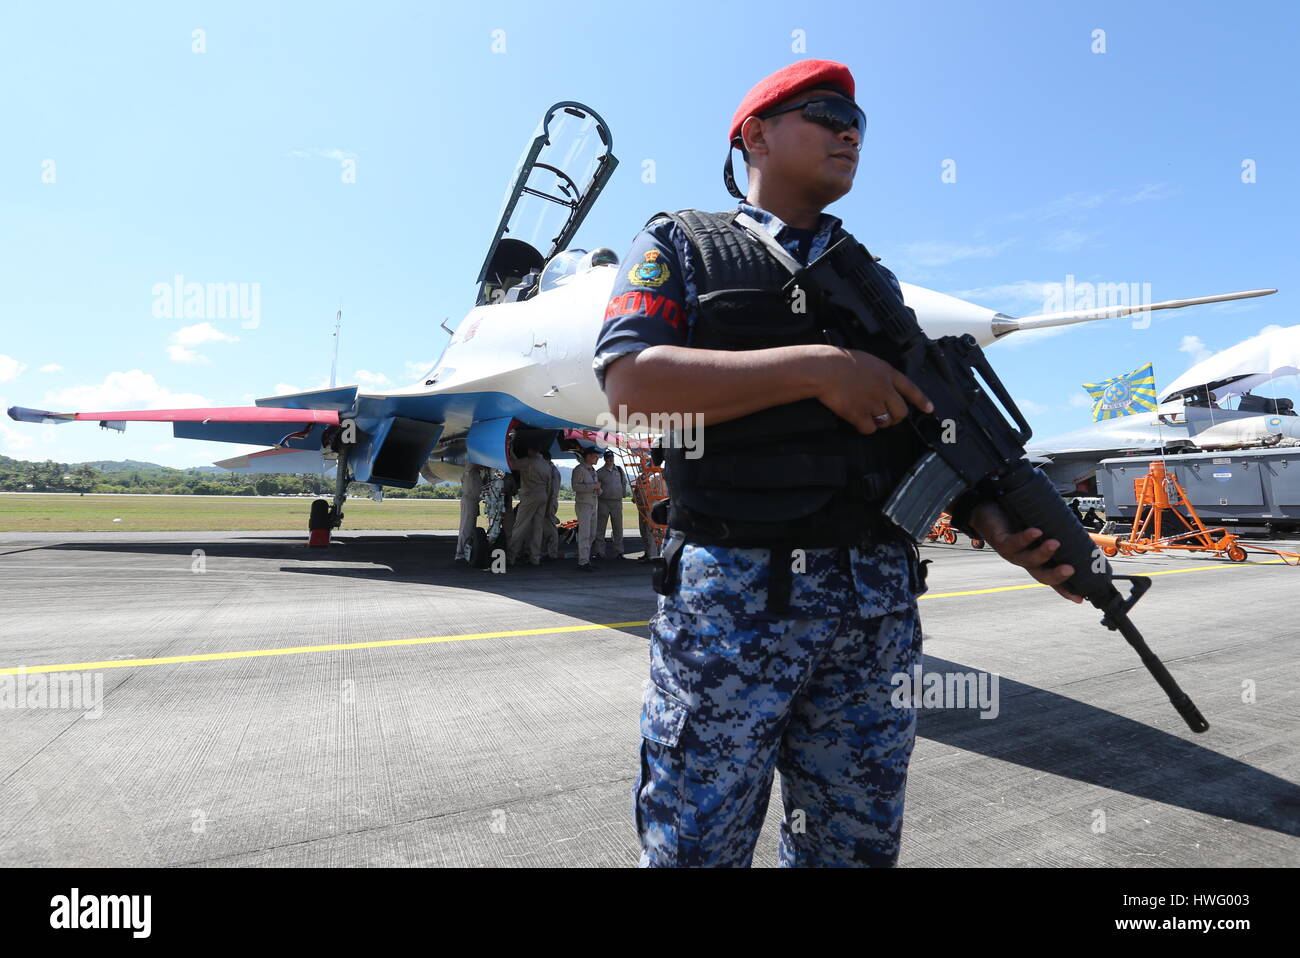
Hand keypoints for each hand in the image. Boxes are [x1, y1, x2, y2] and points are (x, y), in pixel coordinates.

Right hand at [815, 346, 932, 433]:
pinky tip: (858, 420)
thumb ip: (879, 373)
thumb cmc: (840, 361)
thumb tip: (881, 385)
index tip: (929, 409)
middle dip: (896, 417)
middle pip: (901, 412)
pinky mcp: (860, 414)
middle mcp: (884, 389)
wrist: (825, 369)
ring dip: (879, 422)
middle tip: (887, 417)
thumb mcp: (867, 361)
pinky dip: (864, 427)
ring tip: (868, 415)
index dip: (921, 400)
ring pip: (886, 422)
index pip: (911, 389)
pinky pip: (869, 429)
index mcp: (887, 373)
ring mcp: (873, 403)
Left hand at [970, 501, 1083, 602]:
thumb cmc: (1014, 519)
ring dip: (1043, 553)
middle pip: (1041, 575)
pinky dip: (1025, 538)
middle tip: (1071, 570)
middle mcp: (1024, 560)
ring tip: (1055, 543)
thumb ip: (1054, 534)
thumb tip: (1080, 533)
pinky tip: (1035, 531)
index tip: (1079, 599)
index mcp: (1035, 560)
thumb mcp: (1039, 528)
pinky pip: (1013, 542)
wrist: (985, 510)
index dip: (1065, 589)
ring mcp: (1012, 553)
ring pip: (1028, 559)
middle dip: (1056, 576)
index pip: (1052, 577)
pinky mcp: (1001, 541)